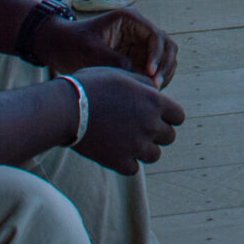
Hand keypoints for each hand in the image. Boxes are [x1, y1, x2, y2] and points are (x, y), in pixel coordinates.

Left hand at [36, 7, 180, 88]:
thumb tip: (136, 73)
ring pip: (165, 58)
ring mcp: (139, 45)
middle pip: (167, 46)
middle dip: (165, 66)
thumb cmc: (72, 43)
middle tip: (156, 86)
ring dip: (163, 74)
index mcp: (131, 20)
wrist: (59, 45)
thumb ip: (113, 60)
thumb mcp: (90, 51)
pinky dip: (154, 80)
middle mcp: (139, 30)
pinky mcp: (136, 58)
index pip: (156, 36)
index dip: (157, 55)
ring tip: (152, 92)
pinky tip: (146, 93)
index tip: (149, 74)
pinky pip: (154, 69)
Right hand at [63, 67, 184, 174]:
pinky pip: (133, 168)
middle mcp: (150, 125)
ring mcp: (136, 145)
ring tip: (127, 140)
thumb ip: (143, 83)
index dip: (168, 116)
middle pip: (169, 137)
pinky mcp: (120, 162)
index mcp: (155, 102)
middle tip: (138, 127)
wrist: (65, 109)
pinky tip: (115, 151)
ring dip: (144, 149)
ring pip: (154, 155)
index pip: (179, 117)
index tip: (156, 115)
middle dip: (157, 133)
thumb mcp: (121, 75)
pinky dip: (126, 162)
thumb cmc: (92, 86)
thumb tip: (156, 89)